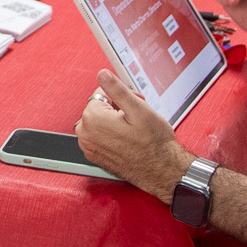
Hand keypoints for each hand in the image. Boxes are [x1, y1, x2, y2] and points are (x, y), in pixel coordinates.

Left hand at [76, 68, 191, 194]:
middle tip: (136, 115)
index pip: (101, 93)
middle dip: (117, 107)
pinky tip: (128, 139)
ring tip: (134, 128)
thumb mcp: (138, 109)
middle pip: (99, 107)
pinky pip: (100, 136)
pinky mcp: (94, 156)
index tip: (134, 103)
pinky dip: (111, 134)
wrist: (161, 171)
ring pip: (100, 121)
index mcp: (93, 119)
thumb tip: (102, 74)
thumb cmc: (153, 144)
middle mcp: (85, 134)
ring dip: (115, 121)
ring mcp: (89, 147)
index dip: (121, 96)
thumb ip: (117, 89)